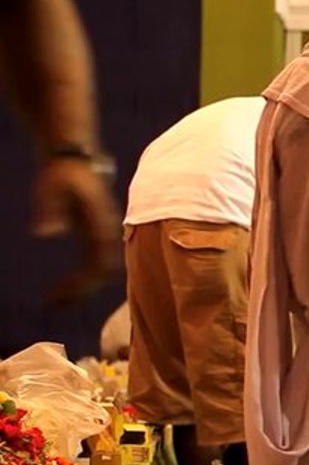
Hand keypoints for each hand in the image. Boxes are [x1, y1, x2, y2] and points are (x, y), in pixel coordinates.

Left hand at [34, 158, 121, 306]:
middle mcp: (106, 231)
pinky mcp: (94, 233)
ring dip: (83, 287)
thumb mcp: (52, 188)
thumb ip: (49, 209)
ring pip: (100, 268)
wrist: (74, 158)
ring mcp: (102, 233)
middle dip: (82, 291)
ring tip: (57, 300)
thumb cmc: (62, 172)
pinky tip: (64, 286)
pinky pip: (94, 262)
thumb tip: (46, 234)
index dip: (84, 283)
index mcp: (101, 224)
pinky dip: (81, 278)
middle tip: (55, 306)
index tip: (62, 296)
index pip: (100, 263)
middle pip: (103, 271)